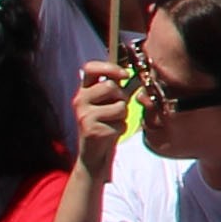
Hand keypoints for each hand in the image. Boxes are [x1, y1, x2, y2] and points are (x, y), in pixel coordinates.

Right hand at [70, 58, 132, 175]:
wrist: (94, 154)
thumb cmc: (105, 124)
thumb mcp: (113, 102)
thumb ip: (123, 87)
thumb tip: (140, 72)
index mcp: (84, 90)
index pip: (90, 68)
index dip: (109, 67)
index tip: (125, 74)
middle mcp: (79, 100)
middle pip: (110, 86)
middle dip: (121, 97)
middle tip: (116, 109)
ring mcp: (84, 115)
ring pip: (119, 106)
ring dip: (123, 115)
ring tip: (113, 122)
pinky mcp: (91, 130)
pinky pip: (120, 123)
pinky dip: (121, 129)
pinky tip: (111, 133)